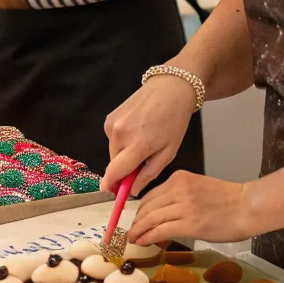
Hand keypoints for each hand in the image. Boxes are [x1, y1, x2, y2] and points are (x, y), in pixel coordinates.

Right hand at [102, 73, 196, 193]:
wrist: (169, 89)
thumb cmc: (173, 121)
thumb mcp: (168, 152)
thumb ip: (149, 174)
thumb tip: (132, 190)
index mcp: (138, 145)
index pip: (115, 172)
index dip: (111, 185)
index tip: (111, 193)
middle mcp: (120, 134)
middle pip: (114, 163)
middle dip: (125, 168)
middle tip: (143, 162)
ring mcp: (112, 124)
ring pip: (113, 151)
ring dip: (124, 154)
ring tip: (143, 140)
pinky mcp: (109, 117)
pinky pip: (113, 138)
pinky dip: (122, 140)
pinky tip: (137, 130)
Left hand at [129, 171, 254, 245]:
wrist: (247, 206)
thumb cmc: (229, 200)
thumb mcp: (198, 188)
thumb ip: (179, 195)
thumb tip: (161, 212)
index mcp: (179, 178)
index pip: (151, 194)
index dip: (140, 209)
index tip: (137, 219)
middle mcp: (178, 189)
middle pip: (147, 206)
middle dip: (137, 221)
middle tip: (132, 231)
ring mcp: (183, 206)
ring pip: (151, 218)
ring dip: (139, 230)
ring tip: (134, 238)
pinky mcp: (189, 223)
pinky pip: (160, 230)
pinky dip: (148, 236)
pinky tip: (143, 242)